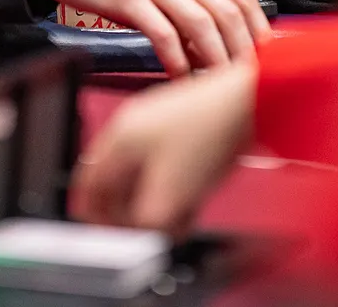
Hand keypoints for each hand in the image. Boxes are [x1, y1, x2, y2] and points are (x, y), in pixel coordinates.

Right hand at [26, 0, 270, 75]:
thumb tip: (218, 41)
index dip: (259, 31)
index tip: (266, 61)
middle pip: (227, 13)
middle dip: (242, 52)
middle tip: (247, 83)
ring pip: (201, 24)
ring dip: (214, 60)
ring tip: (217, 87)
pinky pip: (163, 34)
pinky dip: (177, 60)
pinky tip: (179, 77)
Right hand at [74, 61, 257, 234]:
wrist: (250, 100)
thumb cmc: (211, 133)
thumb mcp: (170, 193)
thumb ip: (145, 222)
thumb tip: (137, 236)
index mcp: (118, 139)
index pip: (88, 186)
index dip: (97, 218)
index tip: (115, 237)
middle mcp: (132, 127)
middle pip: (116, 182)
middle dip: (133, 212)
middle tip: (152, 229)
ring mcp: (155, 122)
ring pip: (143, 174)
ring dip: (157, 200)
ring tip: (178, 217)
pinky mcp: (180, 124)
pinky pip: (165, 163)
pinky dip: (174, 184)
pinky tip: (192, 197)